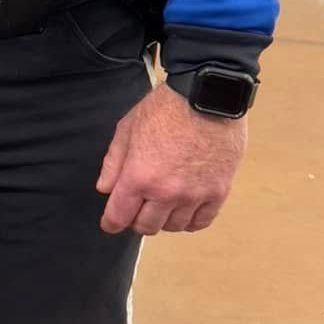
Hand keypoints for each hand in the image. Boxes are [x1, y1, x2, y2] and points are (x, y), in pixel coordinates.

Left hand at [96, 81, 246, 236]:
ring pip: (173, 227)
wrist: (208, 97)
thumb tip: (105, 188)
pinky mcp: (218, 192)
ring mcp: (194, 195)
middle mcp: (166, 192)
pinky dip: (189, 220)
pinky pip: (201, 222)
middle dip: (136, 220)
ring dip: (164, 219)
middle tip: (137, 207)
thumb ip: (113, 163)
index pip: (119, 217)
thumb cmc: (166, 108)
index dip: (111, 223)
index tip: (111, 223)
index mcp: (139, 177)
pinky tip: (184, 209)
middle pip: (146, 226)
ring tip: (162, 204)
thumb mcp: (127, 129)